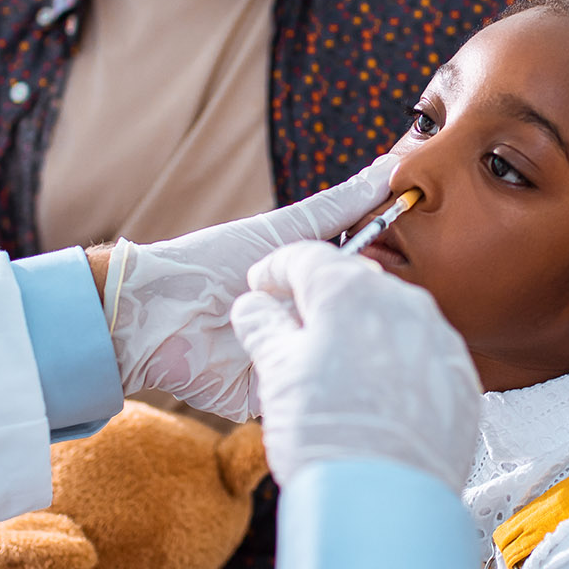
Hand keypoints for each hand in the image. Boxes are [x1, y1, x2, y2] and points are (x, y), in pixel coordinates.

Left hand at [105, 156, 397, 421]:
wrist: (152, 316)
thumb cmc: (210, 263)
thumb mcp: (282, 230)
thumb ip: (338, 207)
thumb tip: (387, 170)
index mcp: (310, 286)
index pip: (363, 286)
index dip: (386, 282)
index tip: (415, 274)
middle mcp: (304, 324)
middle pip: (357, 328)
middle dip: (371, 323)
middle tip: (388, 313)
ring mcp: (290, 359)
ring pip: (338, 365)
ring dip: (348, 359)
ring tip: (366, 348)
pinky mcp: (270, 395)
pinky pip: (305, 398)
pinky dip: (316, 389)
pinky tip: (335, 379)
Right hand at [232, 241, 481, 491]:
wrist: (386, 504)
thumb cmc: (327, 436)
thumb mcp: (276, 375)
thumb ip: (265, 328)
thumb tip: (255, 307)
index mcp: (349, 292)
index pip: (305, 258)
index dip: (276, 271)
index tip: (263, 287)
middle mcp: (403, 304)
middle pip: (354, 286)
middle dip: (322, 304)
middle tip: (295, 332)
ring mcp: (438, 339)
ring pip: (392, 320)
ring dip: (362, 335)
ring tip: (336, 374)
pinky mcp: (460, 378)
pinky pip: (422, 356)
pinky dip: (397, 366)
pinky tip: (377, 398)